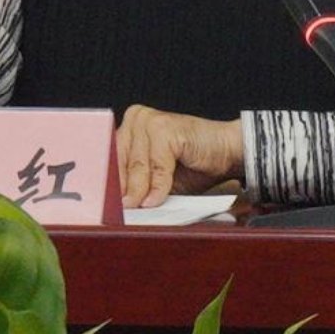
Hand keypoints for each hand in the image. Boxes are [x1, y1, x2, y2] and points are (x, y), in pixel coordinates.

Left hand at [115, 104, 243, 207]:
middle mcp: (136, 119)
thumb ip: (137, 186)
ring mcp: (151, 121)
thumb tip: (119, 207)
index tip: (107, 208)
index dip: (109, 185)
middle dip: (123, 192)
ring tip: (141, 210)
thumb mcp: (156, 179)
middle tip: (121, 214)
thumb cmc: (192, 165)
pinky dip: (158, 187)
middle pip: (121, 163)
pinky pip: (157, 166)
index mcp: (129, 127)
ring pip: (137, 166)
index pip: (110, 159)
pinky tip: (156, 200)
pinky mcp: (166, 129)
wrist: (227, 152)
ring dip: (140, 192)